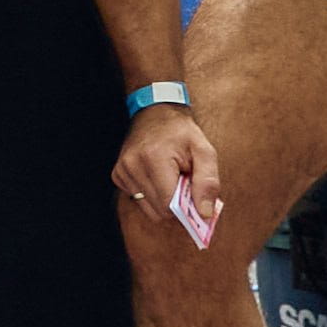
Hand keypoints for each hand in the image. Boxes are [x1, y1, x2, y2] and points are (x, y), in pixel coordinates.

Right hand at [114, 101, 225, 243]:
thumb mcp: (205, 151)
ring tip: (171, 179)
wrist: (155, 111)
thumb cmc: (182, 132)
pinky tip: (157, 177)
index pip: (169, 204)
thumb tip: (204, 214)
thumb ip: (208, 183)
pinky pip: (138, 199)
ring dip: (163, 199)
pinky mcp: (118, 174)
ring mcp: (122, 170)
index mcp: (154, 158)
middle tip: (184, 184)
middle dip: (176, 204)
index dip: (186, 207)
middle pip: (159, 211)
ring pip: (148, 208)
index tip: (195, 195)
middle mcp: (133, 165)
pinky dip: (151, 194)